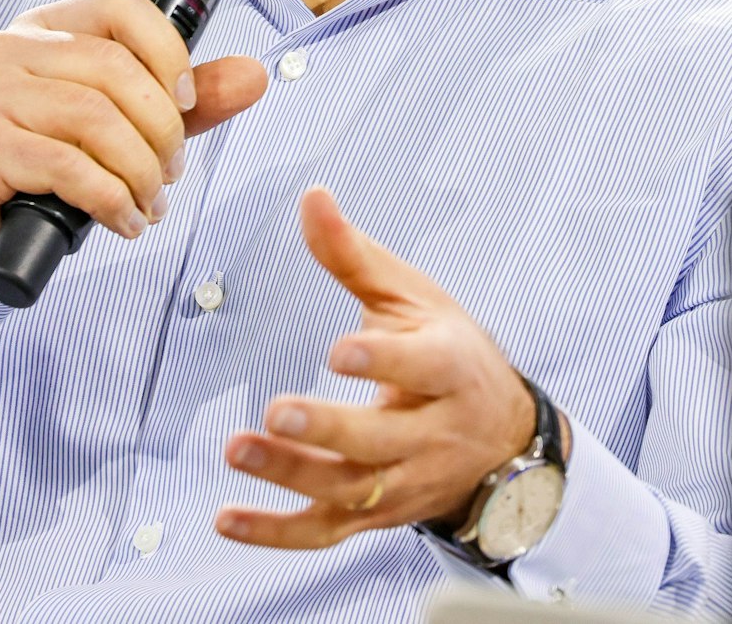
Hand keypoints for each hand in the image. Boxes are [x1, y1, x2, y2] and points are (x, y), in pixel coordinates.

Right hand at [0, 0, 266, 276]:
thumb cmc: (40, 164)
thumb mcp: (118, 125)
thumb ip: (183, 101)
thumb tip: (254, 75)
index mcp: (47, 28)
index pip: (122, 6)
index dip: (168, 52)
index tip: (186, 104)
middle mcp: (11, 48)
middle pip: (116, 70)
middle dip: (162, 130)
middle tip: (170, 174)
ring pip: (94, 119)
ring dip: (139, 170)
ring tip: (148, 202)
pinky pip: (66, 166)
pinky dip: (110, 198)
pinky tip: (123, 219)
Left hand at [216, 185, 560, 548]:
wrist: (502, 439)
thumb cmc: (451, 355)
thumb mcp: (414, 297)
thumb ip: (355, 255)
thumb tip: (312, 197)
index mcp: (449, 368)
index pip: (423, 367)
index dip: (385, 361)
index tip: (343, 350)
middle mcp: (432, 433)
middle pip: (379, 440)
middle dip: (328, 429)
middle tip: (278, 409)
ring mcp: (404, 482)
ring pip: (349, 489)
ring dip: (291, 474)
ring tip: (239, 448)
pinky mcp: (377, 515)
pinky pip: (325, 533)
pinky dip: (276, 532)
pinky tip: (228, 519)